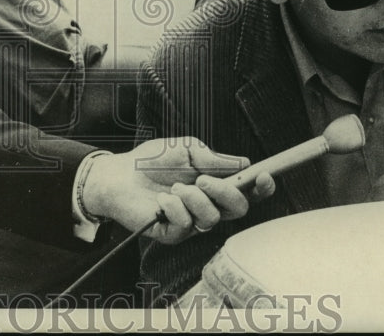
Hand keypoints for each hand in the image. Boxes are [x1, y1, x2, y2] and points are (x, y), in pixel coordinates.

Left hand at [82, 137, 275, 243]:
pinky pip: (186, 225)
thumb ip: (213, 158)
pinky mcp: (173, 233)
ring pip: (211, 218)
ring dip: (193, 198)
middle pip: (238, 210)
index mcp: (216, 184)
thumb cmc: (152, 160)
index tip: (263, 175)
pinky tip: (161, 199)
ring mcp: (192, 222)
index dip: (261, 187)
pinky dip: (174, 207)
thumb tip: (244, 162)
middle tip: (202, 179)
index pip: (247, 191)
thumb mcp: (185, 150)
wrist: (119, 174)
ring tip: (174, 187)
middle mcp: (208, 205)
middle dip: (224, 193)